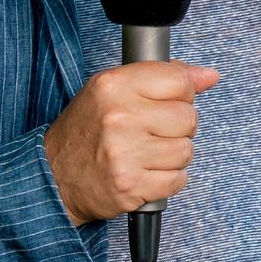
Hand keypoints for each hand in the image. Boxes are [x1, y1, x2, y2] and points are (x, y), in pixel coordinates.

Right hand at [43, 60, 217, 226]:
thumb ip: (161, 78)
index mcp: (113, 86)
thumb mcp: (112, 90)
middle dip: (177, 127)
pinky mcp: (131, 185)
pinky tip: (146, 172)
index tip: (168, 102)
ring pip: (186, 150)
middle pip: (188, 117)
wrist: (52, 177)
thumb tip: (208, 76)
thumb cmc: (85, 132)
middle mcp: (119, 117)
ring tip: (146, 154)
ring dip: (172, 155)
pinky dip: (168, 179)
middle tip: (152, 132)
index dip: (181, 93)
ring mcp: (125, 153)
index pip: (179, 80)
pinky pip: (178, 179)